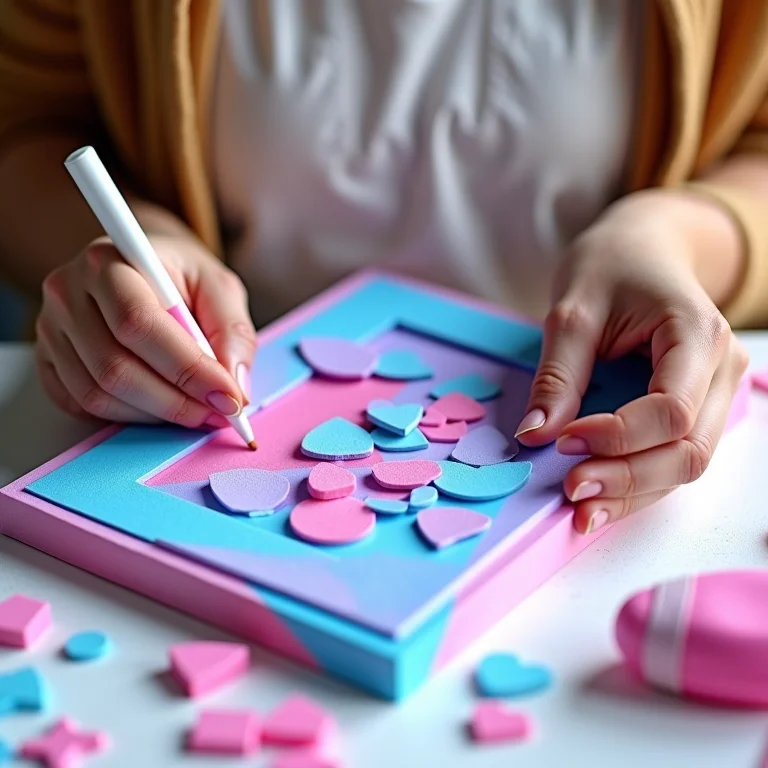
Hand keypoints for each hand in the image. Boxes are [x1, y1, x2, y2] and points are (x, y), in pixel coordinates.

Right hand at [35, 230, 256, 426]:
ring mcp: (50, 330)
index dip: (187, 369)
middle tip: (220, 413)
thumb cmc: (179, 277)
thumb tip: (234, 387)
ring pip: (98, 394)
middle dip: (177, 401)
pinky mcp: (47, 361)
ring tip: (198, 410)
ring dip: (157, 414)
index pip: (139, 323)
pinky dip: (130, 417)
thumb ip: (233, 332)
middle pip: (115, 368)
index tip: (229, 397)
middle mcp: (67, 293)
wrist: (140, 268)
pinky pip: (82, 405)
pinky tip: (162, 407)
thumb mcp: (218, 288)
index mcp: (108, 261)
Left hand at [515, 195, 748, 534]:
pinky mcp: (697, 407)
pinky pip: (673, 456)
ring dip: (633, 491)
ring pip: (686, 464)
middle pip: (689, 450)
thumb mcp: (572, 310)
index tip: (563, 442)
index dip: (618, 437)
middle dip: (628, 478)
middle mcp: (721, 369)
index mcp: (697, 334)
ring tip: (580, 508)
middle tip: (571, 490)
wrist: (643, 249)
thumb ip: (558, 374)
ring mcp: (716, 392)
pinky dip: (637, 482)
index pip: (671, 410)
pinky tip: (600, 499)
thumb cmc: (611, 266)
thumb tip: (534, 435)